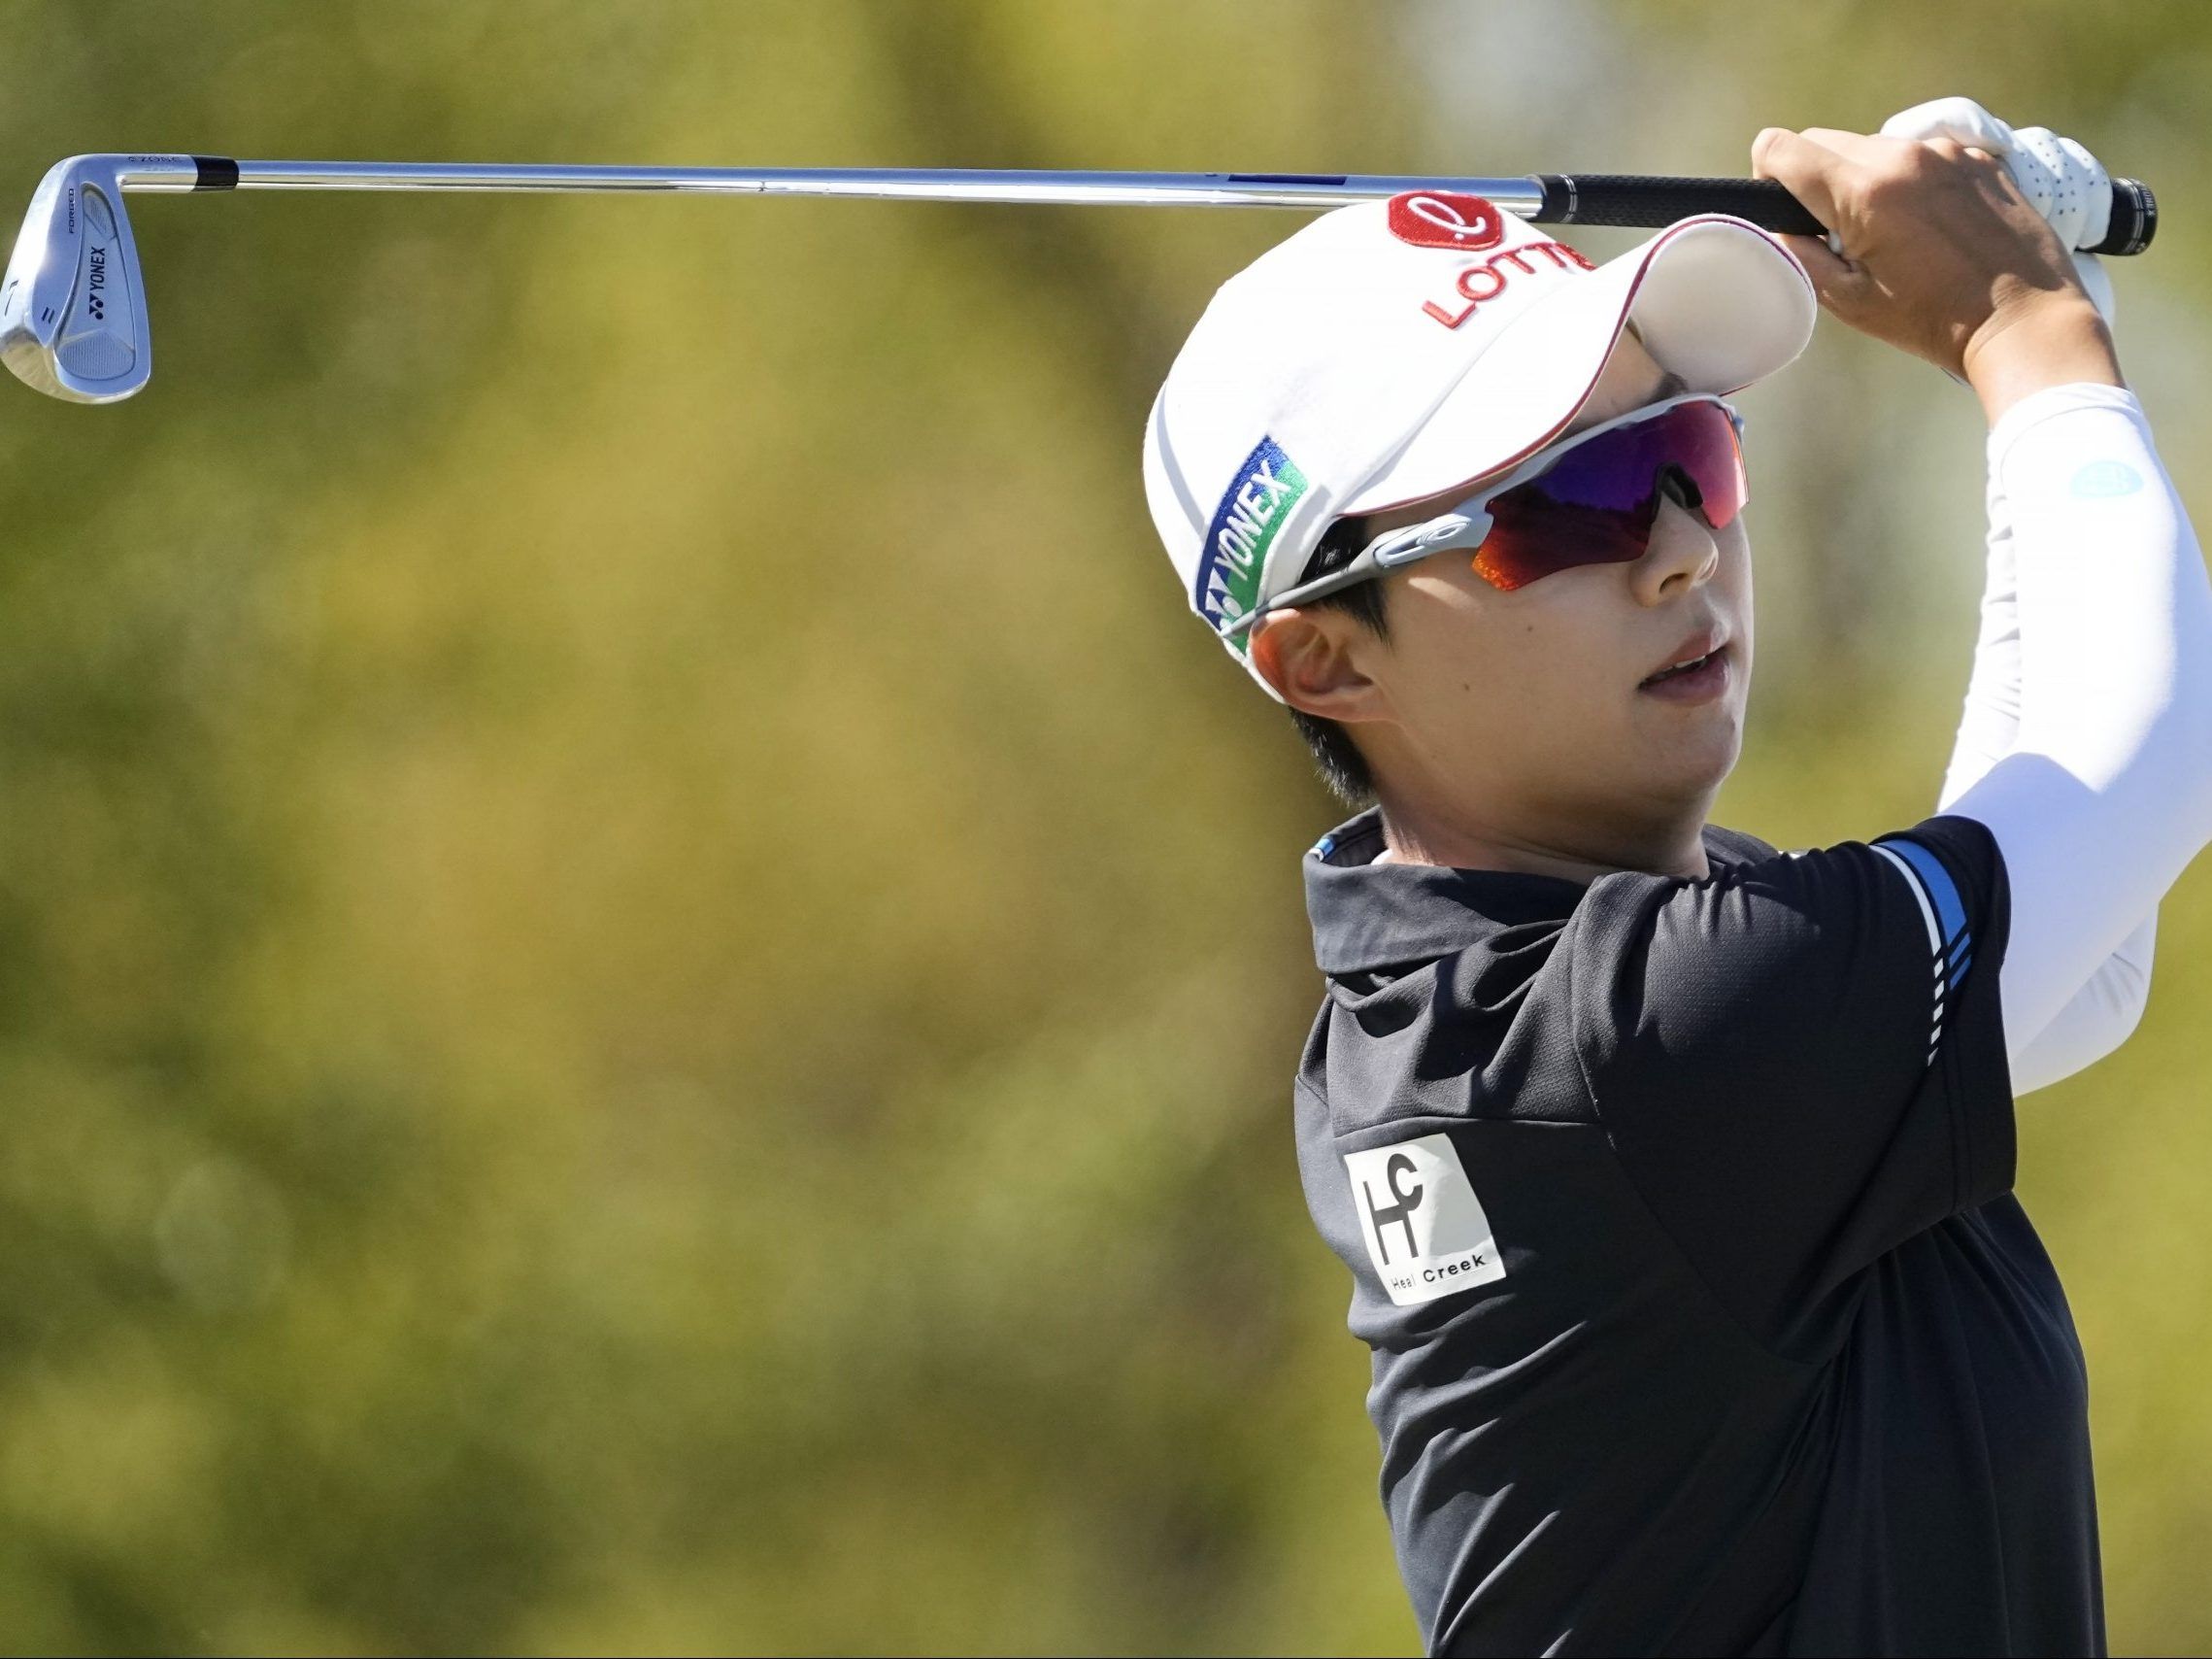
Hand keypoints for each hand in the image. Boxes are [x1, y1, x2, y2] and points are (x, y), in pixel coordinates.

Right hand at [1751, 124, 2120, 421]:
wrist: (2023, 319)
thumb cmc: (1933, 319)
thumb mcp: (1849, 300)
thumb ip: (1800, 255)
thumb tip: (1781, 229)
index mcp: (1864, 192)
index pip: (1783, 148)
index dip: (1767, 174)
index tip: (1784, 206)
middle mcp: (1903, 156)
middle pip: (1825, 141)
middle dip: (1814, 178)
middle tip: (1835, 229)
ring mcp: (1946, 151)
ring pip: (1873, 145)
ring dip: (1864, 177)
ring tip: (1890, 230)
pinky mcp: (1978, 157)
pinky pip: (1921, 153)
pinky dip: (1910, 179)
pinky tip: (1930, 223)